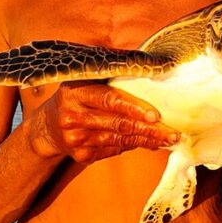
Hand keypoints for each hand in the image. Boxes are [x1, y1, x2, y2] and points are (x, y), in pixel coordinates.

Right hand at [32, 82, 179, 162]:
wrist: (48, 126)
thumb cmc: (77, 95)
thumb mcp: (86, 79)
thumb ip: (112, 74)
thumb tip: (150, 66)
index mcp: (75, 92)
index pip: (109, 100)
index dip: (134, 108)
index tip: (156, 115)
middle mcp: (72, 116)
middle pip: (118, 124)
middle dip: (149, 129)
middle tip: (173, 133)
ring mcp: (76, 139)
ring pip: (119, 140)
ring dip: (146, 140)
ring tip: (168, 138)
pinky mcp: (80, 155)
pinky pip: (114, 149)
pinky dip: (133, 145)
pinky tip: (149, 143)